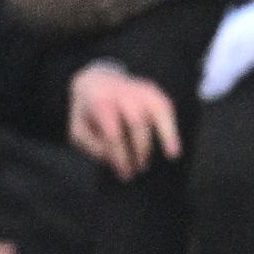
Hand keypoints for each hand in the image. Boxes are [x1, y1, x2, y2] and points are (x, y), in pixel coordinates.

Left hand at [67, 61, 180, 178]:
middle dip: (140, 149)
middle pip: (137, 123)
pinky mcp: (152, 90)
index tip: (124, 173)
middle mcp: (122, 92)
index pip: (113, 134)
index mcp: (99, 102)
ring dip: (164, 136)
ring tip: (168, 157)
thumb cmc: (87, 113)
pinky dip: (172, 127)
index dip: (120, 156)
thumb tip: (113, 158)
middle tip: (139, 169)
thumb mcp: (78, 130)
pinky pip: (166, 107)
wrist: (95, 80)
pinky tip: (174, 149)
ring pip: (157, 110)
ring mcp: (139, 89)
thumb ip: (92, 146)